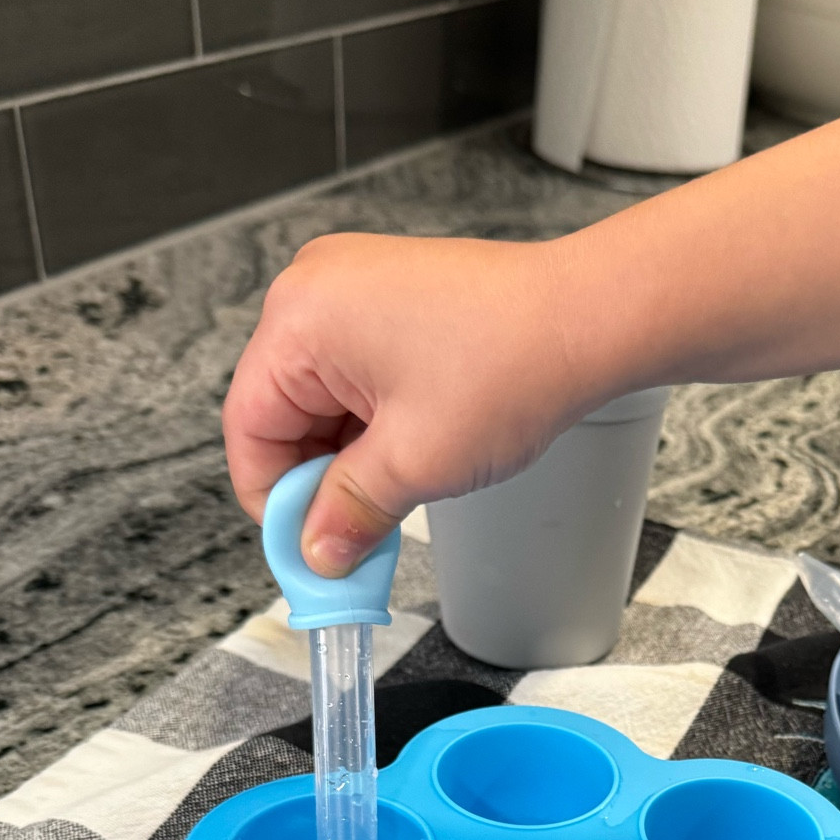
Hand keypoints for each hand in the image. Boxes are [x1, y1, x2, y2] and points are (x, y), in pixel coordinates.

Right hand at [222, 231, 601, 575]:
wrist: (589, 319)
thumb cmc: (513, 365)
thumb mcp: (416, 463)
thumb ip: (351, 512)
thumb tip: (318, 553)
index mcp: (300, 318)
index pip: (249, 427)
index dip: (275, 501)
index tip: (307, 550)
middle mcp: (316, 289)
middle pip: (281, 411)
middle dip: (318, 479)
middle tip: (356, 536)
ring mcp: (354, 287)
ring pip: (323, 399)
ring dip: (352, 455)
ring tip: (398, 493)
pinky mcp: (392, 297)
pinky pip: (357, 374)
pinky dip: (375, 423)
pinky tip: (410, 457)